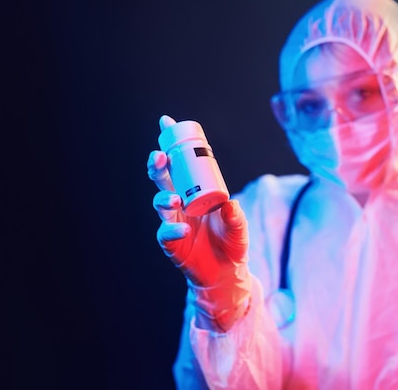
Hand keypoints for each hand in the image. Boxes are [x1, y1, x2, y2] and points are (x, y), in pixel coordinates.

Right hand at [148, 115, 251, 330]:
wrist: (227, 273)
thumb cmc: (232, 243)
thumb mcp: (239, 227)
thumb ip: (236, 216)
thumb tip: (230, 204)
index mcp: (195, 190)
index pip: (181, 163)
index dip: (172, 143)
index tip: (166, 123)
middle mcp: (180, 202)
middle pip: (162, 178)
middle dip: (157, 165)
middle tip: (159, 157)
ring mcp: (174, 221)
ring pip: (159, 203)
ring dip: (163, 198)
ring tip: (173, 200)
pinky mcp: (172, 242)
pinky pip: (166, 233)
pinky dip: (172, 230)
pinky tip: (182, 230)